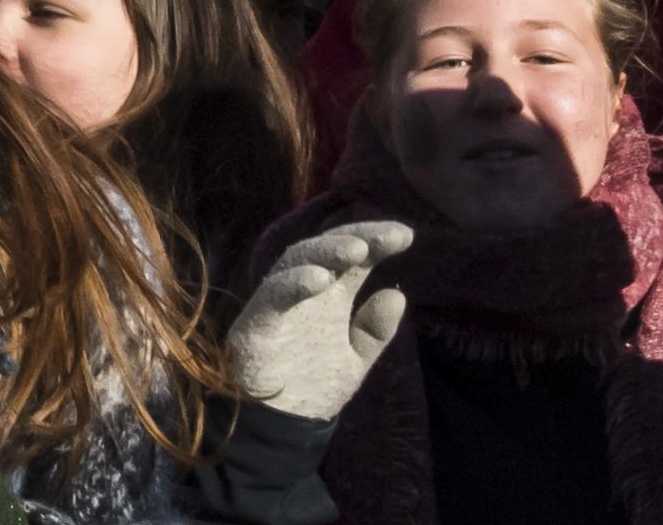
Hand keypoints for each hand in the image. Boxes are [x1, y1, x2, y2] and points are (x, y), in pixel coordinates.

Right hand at [228, 219, 411, 422]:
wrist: (281, 426)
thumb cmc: (314, 387)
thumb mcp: (356, 359)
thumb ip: (375, 331)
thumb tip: (397, 294)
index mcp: (330, 297)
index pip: (353, 259)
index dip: (374, 241)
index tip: (405, 235)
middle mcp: (305, 293)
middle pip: (325, 251)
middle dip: (354, 238)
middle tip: (384, 237)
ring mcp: (279, 304)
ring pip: (296, 264)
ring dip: (325, 254)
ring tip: (356, 251)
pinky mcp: (257, 323)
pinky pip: (273, 297)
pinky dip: (292, 285)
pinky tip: (318, 280)